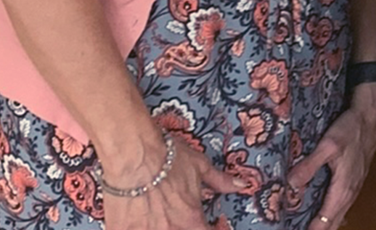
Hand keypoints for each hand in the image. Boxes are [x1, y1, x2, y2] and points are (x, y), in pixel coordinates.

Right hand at [101, 135, 241, 229]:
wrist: (134, 154)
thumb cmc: (167, 158)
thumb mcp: (200, 167)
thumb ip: (220, 181)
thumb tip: (242, 185)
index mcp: (190, 220)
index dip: (213, 229)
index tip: (211, 224)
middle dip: (184, 226)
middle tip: (180, 217)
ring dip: (161, 226)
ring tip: (158, 216)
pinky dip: (137, 227)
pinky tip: (137, 219)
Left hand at [286, 85, 375, 229]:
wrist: (371, 118)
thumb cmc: (351, 129)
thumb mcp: (328, 145)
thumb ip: (309, 166)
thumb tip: (290, 185)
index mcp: (342, 189)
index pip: (325, 222)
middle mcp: (350, 193)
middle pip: (333, 224)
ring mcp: (354, 188)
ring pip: (339, 216)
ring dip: (324, 225)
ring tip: (307, 226)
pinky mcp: (355, 182)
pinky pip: (343, 207)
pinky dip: (331, 215)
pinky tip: (323, 213)